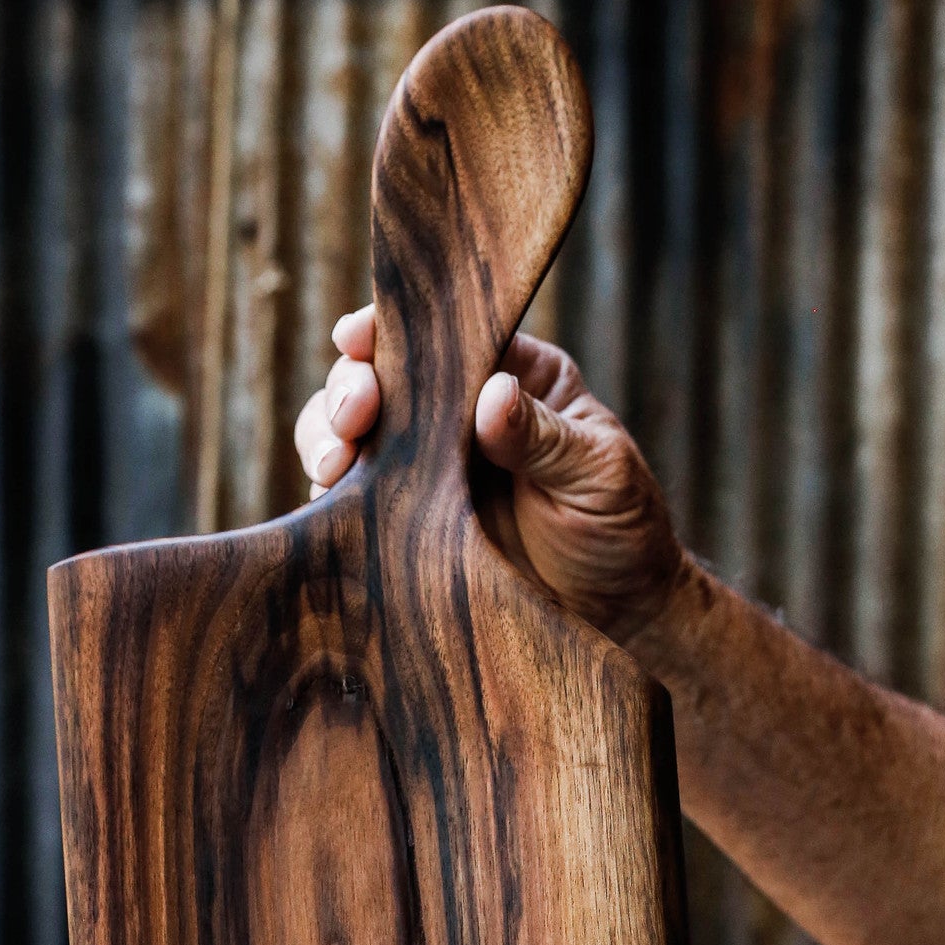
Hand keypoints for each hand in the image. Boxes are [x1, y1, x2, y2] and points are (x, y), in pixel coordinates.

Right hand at [293, 307, 686, 654]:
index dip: (390, 329)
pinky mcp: (403, 523)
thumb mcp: (598, 475)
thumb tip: (492, 396)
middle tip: (353, 417)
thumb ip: (544, 436)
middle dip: (348, 388)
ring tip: (331, 466)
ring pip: (349, 434)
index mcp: (512, 375)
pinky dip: (328, 499)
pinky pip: (350, 501)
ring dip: (324, 438)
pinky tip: (326, 505)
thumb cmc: (620, 530)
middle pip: (379, 379)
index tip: (356, 337)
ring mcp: (424, 469)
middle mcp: (457, 414)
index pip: (441, 336)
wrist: (616, 615)